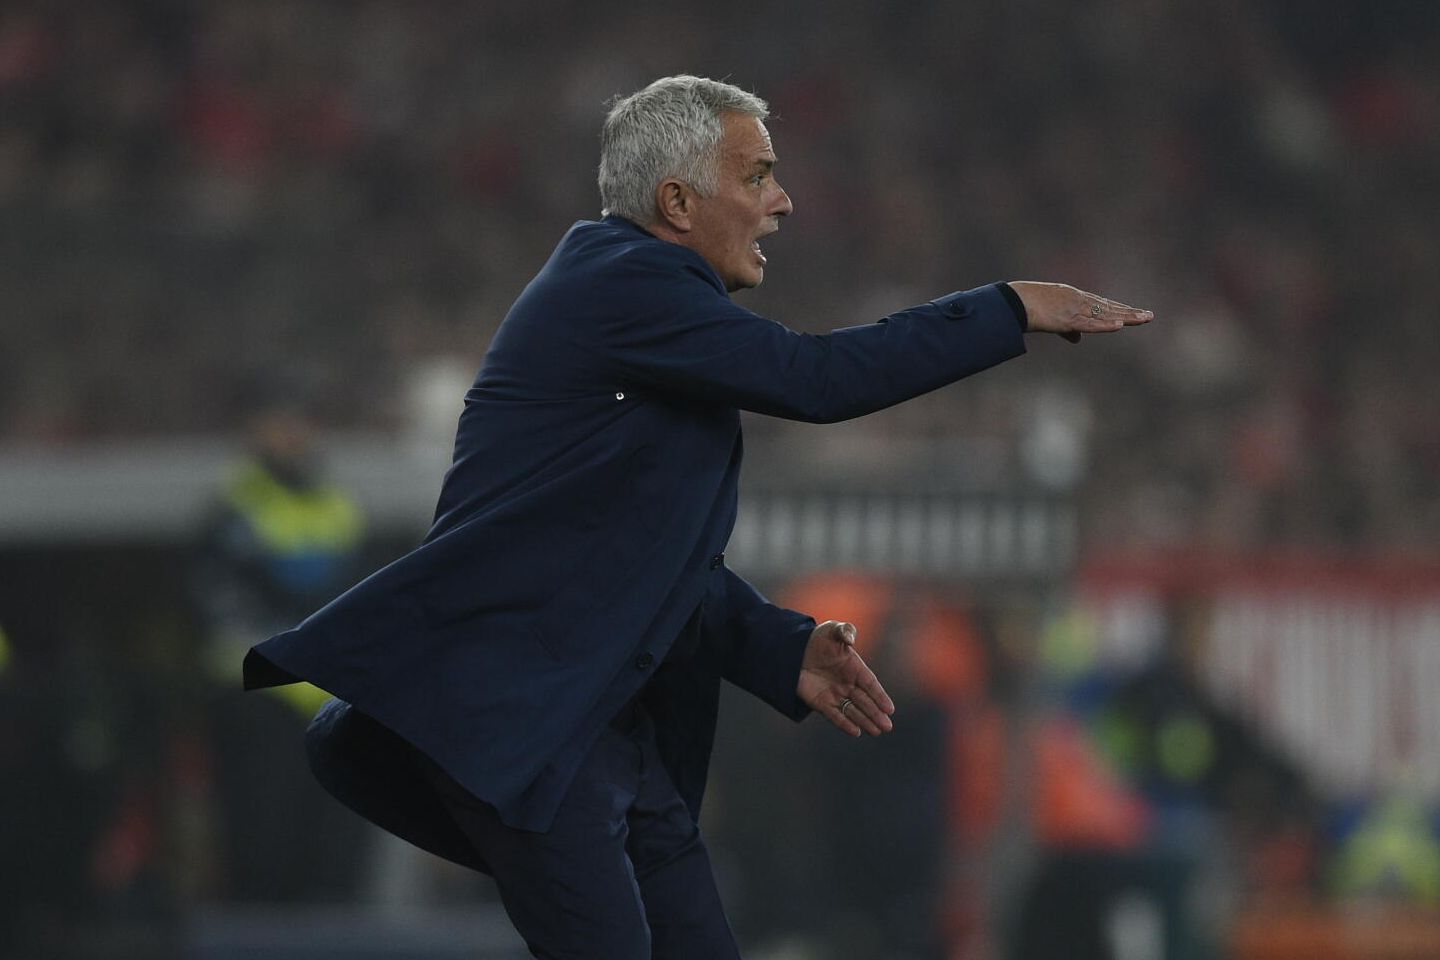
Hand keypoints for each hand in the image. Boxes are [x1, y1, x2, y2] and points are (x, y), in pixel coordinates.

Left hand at [797, 620, 895, 736]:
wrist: (795, 649)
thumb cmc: (819, 638)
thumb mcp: (833, 630)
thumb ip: (844, 631)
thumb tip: (850, 638)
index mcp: (854, 668)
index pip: (870, 684)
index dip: (880, 696)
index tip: (890, 709)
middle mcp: (847, 684)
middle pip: (864, 701)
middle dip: (875, 714)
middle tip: (887, 726)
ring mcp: (834, 694)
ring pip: (852, 711)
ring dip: (864, 721)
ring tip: (876, 731)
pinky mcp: (820, 702)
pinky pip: (834, 715)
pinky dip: (844, 723)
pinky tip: (855, 732)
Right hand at [1009, 281, 1153, 342]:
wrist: (1013, 302)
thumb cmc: (1027, 307)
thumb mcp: (1051, 318)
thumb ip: (1067, 330)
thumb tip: (1077, 341)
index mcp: (1074, 298)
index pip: (1102, 304)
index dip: (1119, 309)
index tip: (1134, 312)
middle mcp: (1078, 300)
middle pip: (1109, 308)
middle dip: (1129, 313)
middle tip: (1149, 316)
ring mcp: (1075, 308)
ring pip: (1105, 314)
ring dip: (1126, 317)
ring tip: (1144, 319)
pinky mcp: (1068, 319)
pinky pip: (1090, 324)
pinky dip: (1104, 325)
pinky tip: (1119, 326)